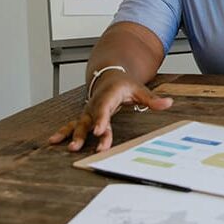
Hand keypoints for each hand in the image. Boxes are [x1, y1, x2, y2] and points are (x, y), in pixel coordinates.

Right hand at [48, 73, 172, 151]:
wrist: (109, 76)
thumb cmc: (124, 85)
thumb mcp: (140, 89)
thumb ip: (153, 99)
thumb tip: (169, 103)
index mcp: (109, 95)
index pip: (104, 108)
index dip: (101, 119)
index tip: (99, 130)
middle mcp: (96, 103)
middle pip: (90, 119)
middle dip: (85, 133)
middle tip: (80, 146)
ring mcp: (88, 110)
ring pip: (80, 123)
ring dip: (73, 135)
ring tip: (70, 147)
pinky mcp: (85, 117)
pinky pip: (73, 124)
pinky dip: (63, 132)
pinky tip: (53, 141)